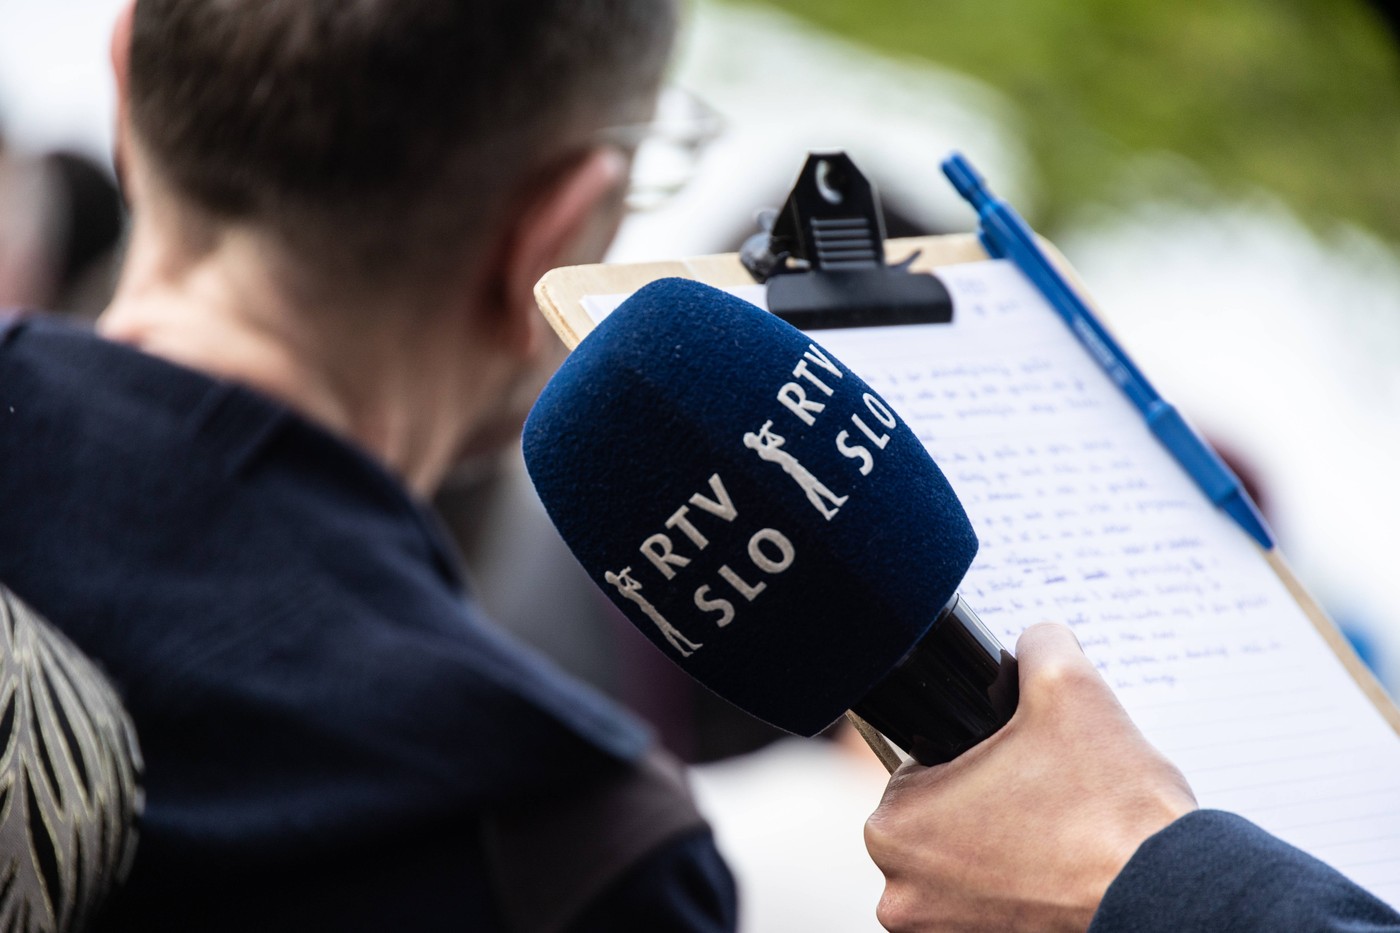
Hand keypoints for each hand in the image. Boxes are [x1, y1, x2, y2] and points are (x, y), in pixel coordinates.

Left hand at [864, 623, 1196, 932]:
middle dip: (985, 806)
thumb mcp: (1070, 686)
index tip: (1017, 765)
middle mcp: (899, 895)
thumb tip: (1033, 637)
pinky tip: (1055, 873)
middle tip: (1043, 800)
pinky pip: (984, 910)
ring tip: (1053, 837)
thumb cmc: (1114, 810)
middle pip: (939, 822)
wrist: (1173, 899)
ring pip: (962, 870)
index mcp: (894, 827)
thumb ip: (1037, 641)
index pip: (921, 767)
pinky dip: (1015, 894)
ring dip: (998, 853)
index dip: (972, 756)